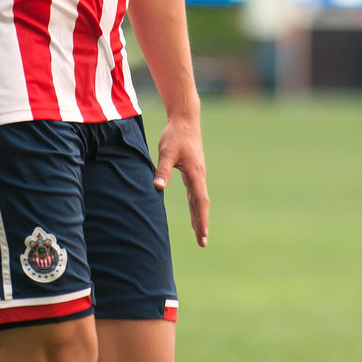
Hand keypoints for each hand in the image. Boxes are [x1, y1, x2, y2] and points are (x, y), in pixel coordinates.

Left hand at [153, 120, 209, 247]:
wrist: (185, 120)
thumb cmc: (175, 135)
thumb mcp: (166, 151)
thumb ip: (162, 169)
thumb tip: (158, 187)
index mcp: (195, 174)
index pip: (200, 201)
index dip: (201, 219)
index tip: (203, 235)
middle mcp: (199, 176)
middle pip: (202, 204)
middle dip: (202, 223)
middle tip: (202, 242)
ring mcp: (197, 173)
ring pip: (199, 199)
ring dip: (199, 216)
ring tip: (200, 233)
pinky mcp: (193, 170)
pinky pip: (195, 192)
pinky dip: (196, 205)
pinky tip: (194, 211)